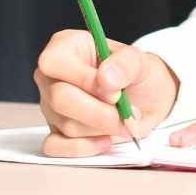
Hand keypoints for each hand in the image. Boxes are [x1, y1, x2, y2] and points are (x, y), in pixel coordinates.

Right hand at [34, 30, 177, 157]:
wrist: (145, 100)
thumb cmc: (136, 74)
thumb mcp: (140, 60)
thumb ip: (127, 63)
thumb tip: (107, 78)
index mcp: (66, 46)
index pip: (54, 61)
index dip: (83, 78)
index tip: (114, 91)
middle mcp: (51, 76)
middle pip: (58, 97)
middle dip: (98, 111)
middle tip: (124, 111)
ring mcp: (50, 106)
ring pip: (65, 124)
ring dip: (102, 127)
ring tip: (124, 120)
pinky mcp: (55, 131)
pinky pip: (55, 147)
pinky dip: (84, 148)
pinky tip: (105, 141)